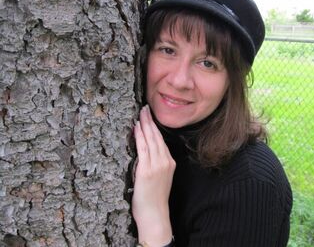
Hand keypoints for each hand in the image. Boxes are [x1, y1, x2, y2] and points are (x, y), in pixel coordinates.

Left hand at [132, 105, 175, 245]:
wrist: (155, 214)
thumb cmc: (154, 199)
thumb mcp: (160, 178)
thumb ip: (155, 165)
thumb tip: (145, 153)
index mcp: (169, 163)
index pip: (161, 140)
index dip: (155, 127)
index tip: (150, 117)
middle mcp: (165, 161)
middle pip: (157, 136)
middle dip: (151, 121)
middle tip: (145, 108)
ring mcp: (157, 165)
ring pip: (151, 139)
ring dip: (145, 124)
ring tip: (141, 113)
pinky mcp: (147, 169)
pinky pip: (143, 148)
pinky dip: (140, 136)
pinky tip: (136, 127)